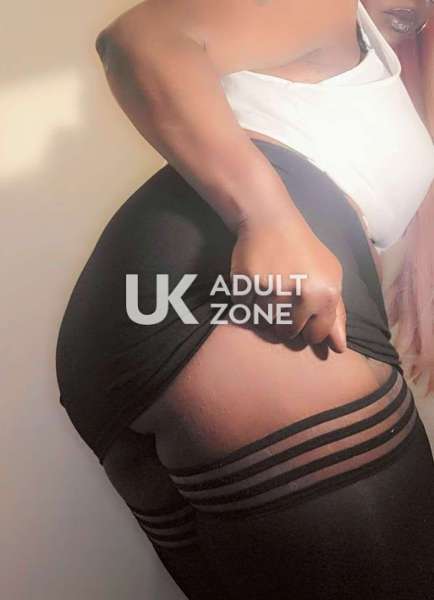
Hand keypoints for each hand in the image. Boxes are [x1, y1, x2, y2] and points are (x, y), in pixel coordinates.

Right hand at [229, 216, 346, 351]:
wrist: (271, 222)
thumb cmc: (305, 251)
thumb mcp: (330, 277)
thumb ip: (337, 313)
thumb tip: (339, 348)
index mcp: (325, 295)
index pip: (315, 335)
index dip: (308, 329)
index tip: (303, 316)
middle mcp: (300, 295)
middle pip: (288, 333)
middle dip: (285, 322)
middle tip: (284, 300)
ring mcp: (271, 290)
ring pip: (264, 324)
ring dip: (264, 312)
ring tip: (269, 290)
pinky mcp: (246, 285)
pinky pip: (243, 310)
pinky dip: (246, 302)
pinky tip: (254, 284)